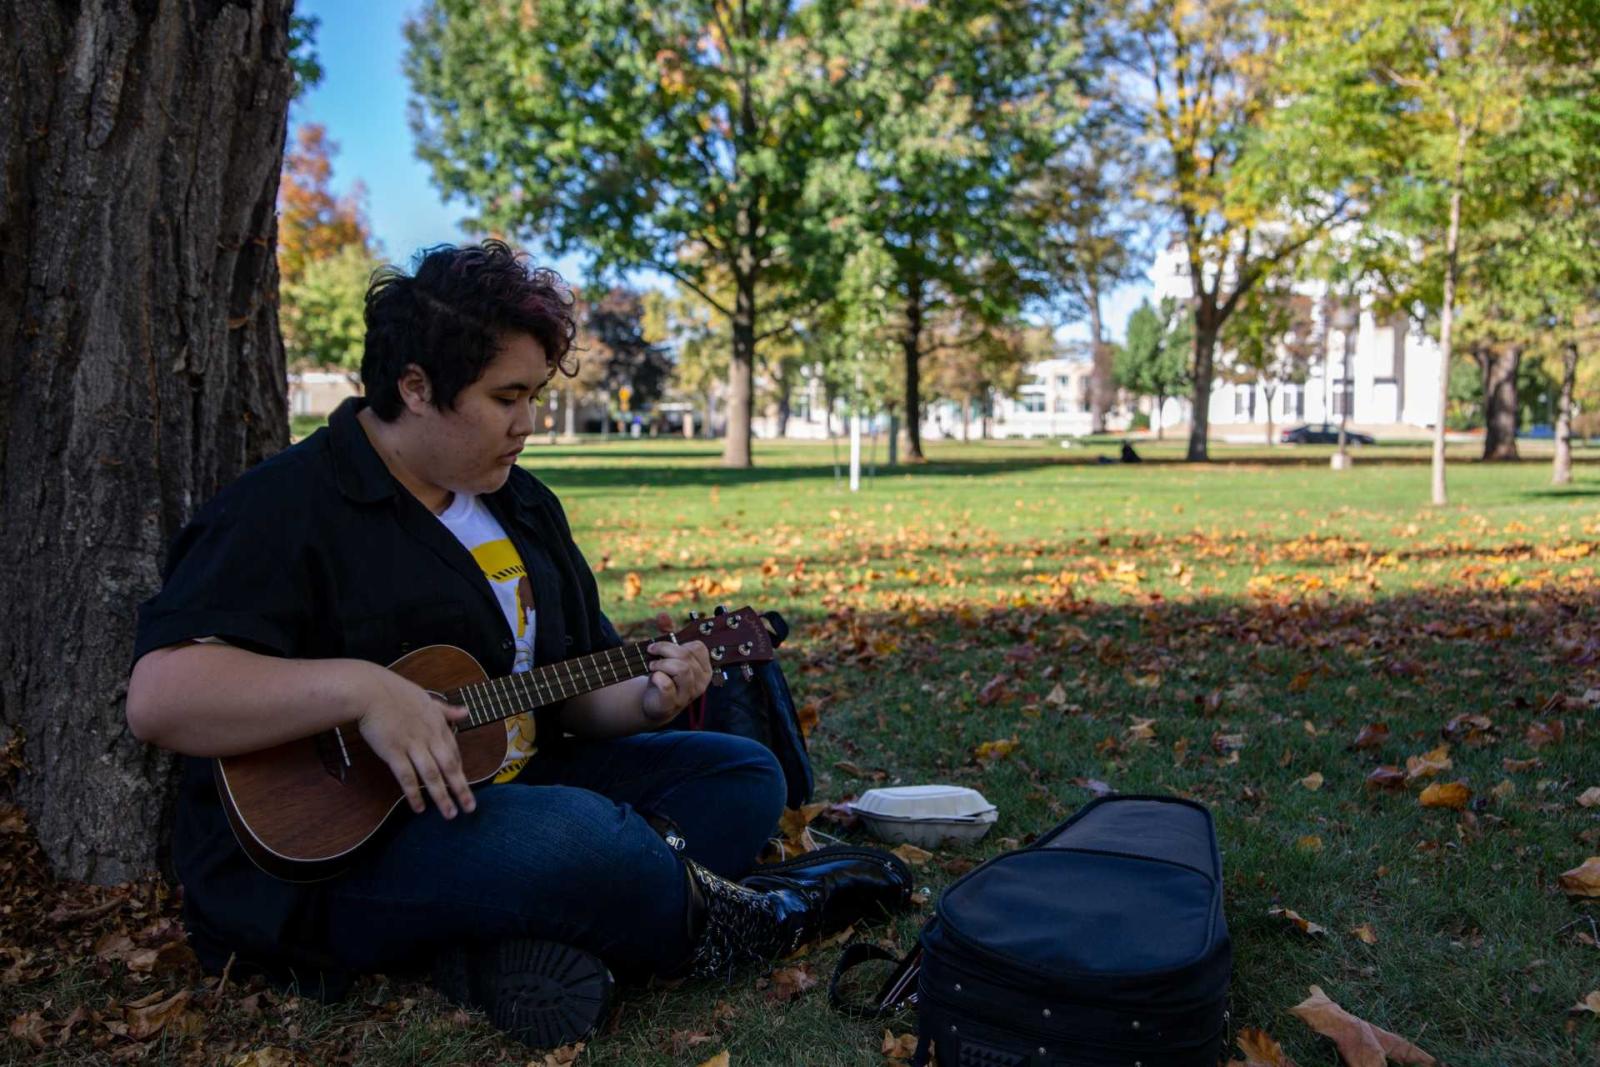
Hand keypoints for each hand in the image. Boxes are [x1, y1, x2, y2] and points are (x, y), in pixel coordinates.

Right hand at [353, 664, 475, 818]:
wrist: (370, 691)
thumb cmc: (396, 693)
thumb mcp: (427, 698)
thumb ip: (447, 710)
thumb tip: (466, 712)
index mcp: (438, 724)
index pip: (454, 752)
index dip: (460, 772)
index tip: (465, 786)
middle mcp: (429, 736)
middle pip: (449, 767)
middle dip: (461, 789)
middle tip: (470, 808)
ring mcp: (412, 744)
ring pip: (432, 775)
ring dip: (442, 796)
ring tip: (450, 814)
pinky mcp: (394, 751)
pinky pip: (407, 777)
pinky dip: (414, 793)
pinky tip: (419, 808)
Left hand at [640, 612, 711, 723]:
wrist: (654, 703)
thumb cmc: (664, 675)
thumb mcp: (667, 653)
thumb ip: (667, 633)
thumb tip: (663, 615)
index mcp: (704, 667)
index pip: (698, 647)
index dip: (675, 643)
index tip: (658, 646)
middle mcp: (701, 681)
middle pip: (687, 656)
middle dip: (665, 650)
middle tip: (651, 653)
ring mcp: (689, 694)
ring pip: (682, 669)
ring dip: (661, 663)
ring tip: (652, 666)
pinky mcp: (673, 703)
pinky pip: (667, 685)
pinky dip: (657, 677)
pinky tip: (653, 677)